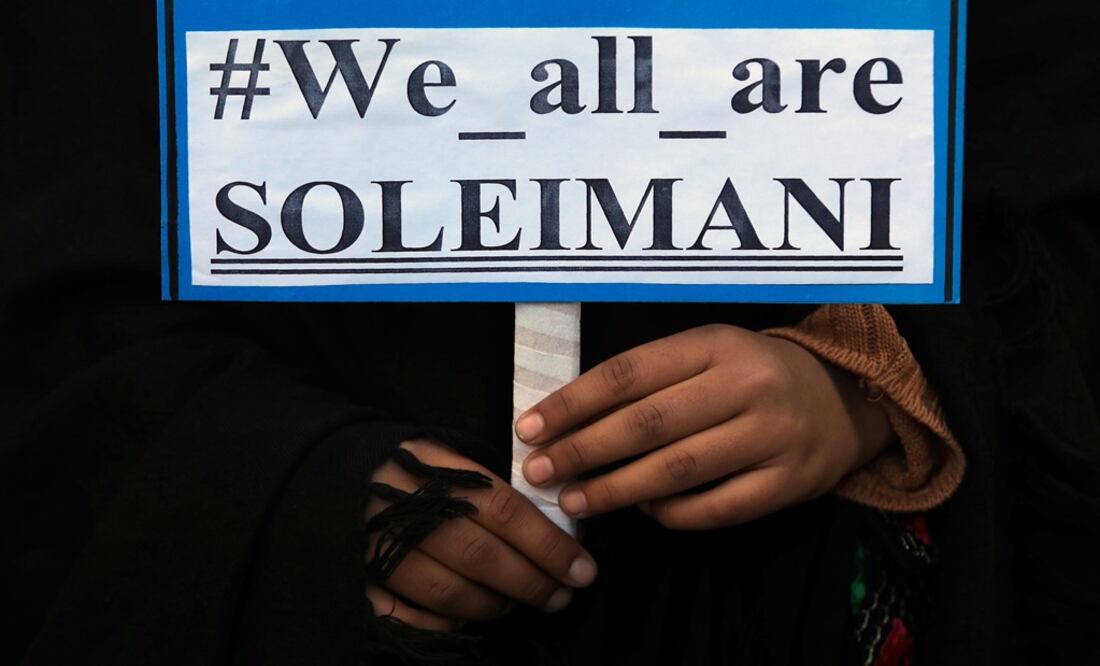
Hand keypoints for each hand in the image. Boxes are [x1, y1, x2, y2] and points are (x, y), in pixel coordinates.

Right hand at [365, 439, 597, 630]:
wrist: (328, 464)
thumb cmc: (405, 463)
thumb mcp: (445, 453)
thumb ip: (487, 483)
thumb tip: (552, 519)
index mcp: (437, 470)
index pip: (504, 509)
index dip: (548, 544)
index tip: (582, 569)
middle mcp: (409, 510)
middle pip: (481, 556)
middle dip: (531, 583)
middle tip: (562, 598)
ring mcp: (378, 548)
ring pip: (449, 591)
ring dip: (493, 605)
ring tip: (515, 605)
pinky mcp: (356, 577)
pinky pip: (404, 615)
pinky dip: (440, 623)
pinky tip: (462, 618)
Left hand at [516, 324, 893, 529]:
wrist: (846, 399)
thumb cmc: (752, 373)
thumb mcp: (707, 352)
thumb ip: (650, 379)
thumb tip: (571, 423)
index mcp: (715, 343)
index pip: (628, 373)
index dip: (573, 403)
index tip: (529, 427)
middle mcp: (746, 385)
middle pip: (648, 424)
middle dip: (583, 451)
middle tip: (539, 472)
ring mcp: (771, 436)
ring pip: (677, 471)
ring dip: (616, 490)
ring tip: (574, 503)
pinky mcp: (789, 484)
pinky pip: (715, 508)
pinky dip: (669, 514)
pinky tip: (640, 512)